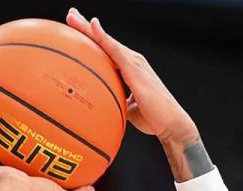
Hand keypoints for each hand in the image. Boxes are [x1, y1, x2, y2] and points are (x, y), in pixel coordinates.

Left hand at [66, 8, 197, 144]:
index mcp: (130, 68)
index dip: (93, 37)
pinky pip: (114, 50)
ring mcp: (134, 62)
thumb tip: (103, 106)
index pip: (108, 50)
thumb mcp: (128, 108)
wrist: (171, 124)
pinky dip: (103, 37)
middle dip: (87, 27)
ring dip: (89, 28)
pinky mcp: (134, 68)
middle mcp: (133, 61)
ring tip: (72, 16)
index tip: (77, 28)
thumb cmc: (153, 118)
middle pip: (105, 41)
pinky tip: (93, 25)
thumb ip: (116, 102)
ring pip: (106, 41)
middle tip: (71, 15)